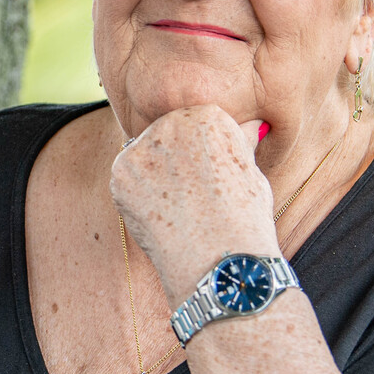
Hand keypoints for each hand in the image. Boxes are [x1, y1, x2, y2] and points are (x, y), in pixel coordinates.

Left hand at [110, 106, 278, 304]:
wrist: (220, 258)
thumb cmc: (244, 220)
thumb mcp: (252, 173)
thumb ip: (240, 144)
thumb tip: (252, 126)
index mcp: (208, 115)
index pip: (195, 123)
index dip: (200, 155)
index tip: (208, 180)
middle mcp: (172, 122)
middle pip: (166, 135)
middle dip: (172, 161)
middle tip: (188, 196)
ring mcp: (142, 147)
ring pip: (142, 155)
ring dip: (152, 177)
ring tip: (176, 208)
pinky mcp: (120, 173)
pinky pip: (125, 179)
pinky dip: (136, 196)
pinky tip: (158, 215)